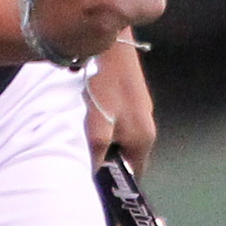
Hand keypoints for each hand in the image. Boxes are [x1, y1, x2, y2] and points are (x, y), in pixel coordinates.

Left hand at [83, 34, 156, 171]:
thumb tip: (93, 175)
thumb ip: (97, 155)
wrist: (109, 40)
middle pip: (127, 156)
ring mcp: (141, 107)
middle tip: (78, 157)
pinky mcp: (132, 92)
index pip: (135, 175)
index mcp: (143, 139)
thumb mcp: (98, 128)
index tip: (94, 185)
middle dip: (106, 160)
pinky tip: (84, 111)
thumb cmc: (102, 86)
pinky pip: (118, 118)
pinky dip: (103, 121)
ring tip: (77, 133)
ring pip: (121, 136)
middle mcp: (147, 125)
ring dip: (103, 140)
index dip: (116, 183)